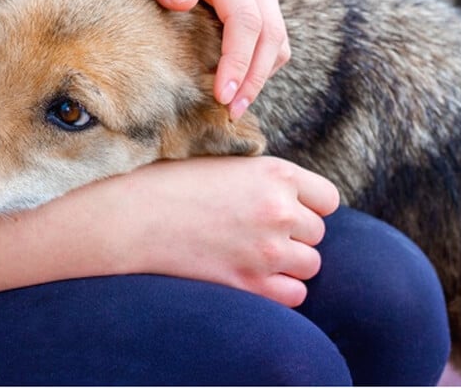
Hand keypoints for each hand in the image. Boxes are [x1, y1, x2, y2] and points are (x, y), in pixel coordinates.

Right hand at [101, 156, 338, 306]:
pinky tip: (253, 277)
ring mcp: (267, 249)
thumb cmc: (170, 183)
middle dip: (294, 235)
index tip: (287, 210)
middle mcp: (280, 211)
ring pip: (310, 265)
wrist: (133, 216)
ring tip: (254, 255)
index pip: (327, 199)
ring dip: (288, 263)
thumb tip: (289, 195)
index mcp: (275, 173)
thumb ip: (263, 179)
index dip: (308, 206)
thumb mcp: (224, 165)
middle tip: (257, 233)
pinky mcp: (250, 282)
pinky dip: (279, 290)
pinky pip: (294, 295)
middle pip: (317, 233)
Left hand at [108, 0, 290, 119]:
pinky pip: (272, 39)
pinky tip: (235, 86)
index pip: (246, 20)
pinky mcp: (261, 1)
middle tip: (230, 113)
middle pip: (271, 34)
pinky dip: (260, 65)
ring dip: (261, 76)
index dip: (238, 62)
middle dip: (254, 78)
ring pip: (278, 40)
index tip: (222, 96)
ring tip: (233, 107)